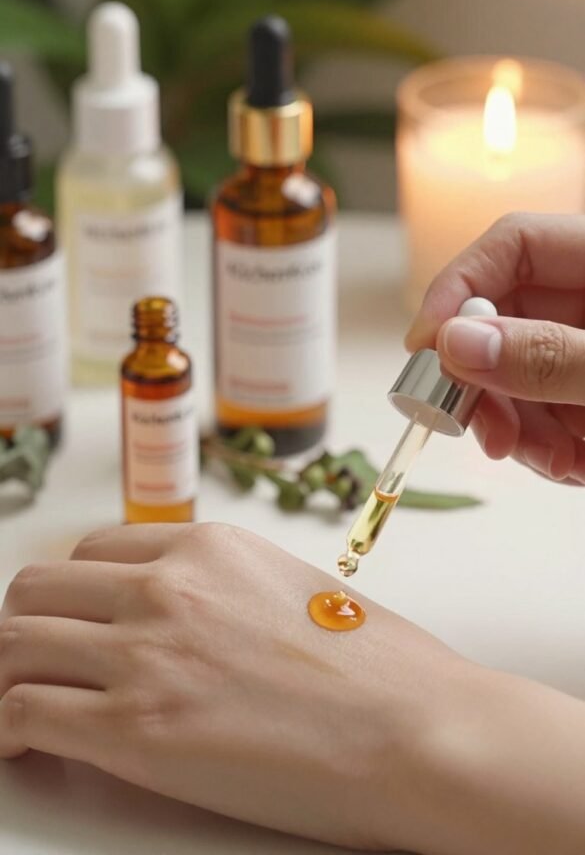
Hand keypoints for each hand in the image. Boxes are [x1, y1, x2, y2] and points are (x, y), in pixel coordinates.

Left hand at [0, 522, 459, 851]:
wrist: (415, 729)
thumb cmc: (378, 669)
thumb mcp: (293, 590)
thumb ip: (226, 592)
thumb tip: (188, 619)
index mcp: (209, 546)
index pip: (97, 550)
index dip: (78, 592)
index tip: (78, 623)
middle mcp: (166, 586)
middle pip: (40, 587)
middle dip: (31, 624)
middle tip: (39, 662)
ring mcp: (145, 653)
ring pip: (16, 640)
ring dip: (10, 672)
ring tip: (21, 707)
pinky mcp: (134, 729)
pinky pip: (23, 710)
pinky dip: (8, 727)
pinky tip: (23, 744)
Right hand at [406, 213, 584, 483]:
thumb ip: (549, 357)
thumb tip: (455, 344)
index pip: (514, 243)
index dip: (460, 287)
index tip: (425, 346)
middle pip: (503, 318)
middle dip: (484, 381)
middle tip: (473, 424)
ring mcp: (584, 350)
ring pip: (514, 377)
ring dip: (516, 427)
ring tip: (553, 461)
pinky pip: (542, 415)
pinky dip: (545, 448)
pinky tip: (573, 467)